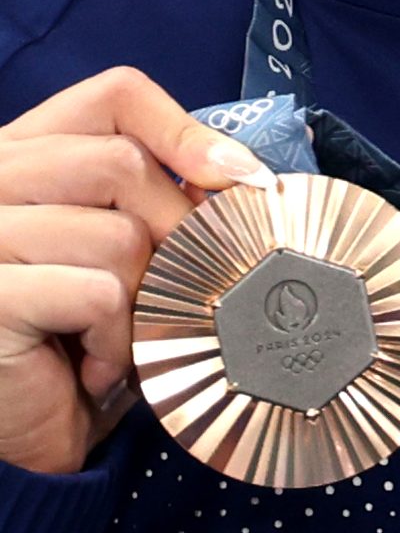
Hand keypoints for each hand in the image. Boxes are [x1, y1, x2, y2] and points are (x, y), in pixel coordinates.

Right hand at [0, 70, 263, 477]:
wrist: (14, 435)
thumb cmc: (72, 343)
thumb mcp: (113, 254)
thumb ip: (152, 199)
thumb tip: (243, 176)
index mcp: (20, 154)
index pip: (114, 97)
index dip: (185, 130)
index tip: (237, 178)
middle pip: (122, 163)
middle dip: (172, 233)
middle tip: (170, 290)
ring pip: (118, 235)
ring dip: (141, 302)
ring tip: (115, 341)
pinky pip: (99, 294)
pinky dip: (114, 342)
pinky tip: (89, 372)